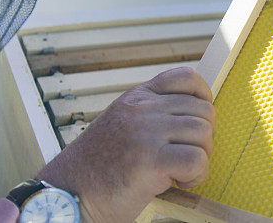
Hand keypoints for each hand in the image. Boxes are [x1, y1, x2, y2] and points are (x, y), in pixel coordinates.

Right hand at [37, 67, 214, 222]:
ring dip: (201, 157)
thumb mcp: (124, 125)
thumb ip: (153, 114)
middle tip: (187, 158)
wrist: (68, 195)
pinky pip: (197, 159)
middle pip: (203, 110)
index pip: (186, 77)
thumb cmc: (99, 168)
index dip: (203, 97)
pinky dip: (196, 175)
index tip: (197, 121)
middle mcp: (142, 109)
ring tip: (181, 172)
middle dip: (204, 137)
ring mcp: (146, 132)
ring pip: (203, 133)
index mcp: (138, 97)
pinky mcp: (150, 161)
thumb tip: (198, 115)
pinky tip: (179, 182)